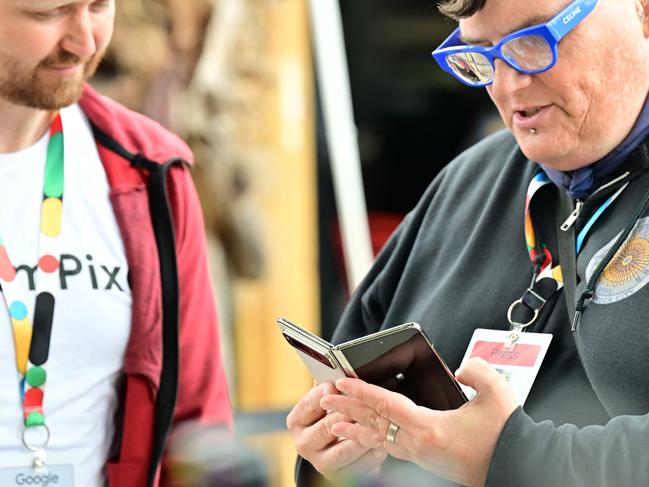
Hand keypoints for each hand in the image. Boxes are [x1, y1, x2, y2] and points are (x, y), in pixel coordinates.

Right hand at [286, 382, 387, 479]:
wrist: (333, 448)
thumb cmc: (330, 415)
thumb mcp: (325, 399)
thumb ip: (330, 387)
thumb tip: (342, 371)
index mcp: (297, 421)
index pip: (309, 405)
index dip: (323, 394)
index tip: (335, 385)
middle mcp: (304, 443)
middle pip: (326, 428)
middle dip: (346, 415)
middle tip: (360, 405)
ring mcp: (320, 462)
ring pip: (343, 450)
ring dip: (361, 437)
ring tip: (374, 426)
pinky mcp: (338, 475)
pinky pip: (358, 466)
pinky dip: (370, 455)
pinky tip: (381, 445)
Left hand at [320, 357, 517, 486]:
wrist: (518, 467)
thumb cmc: (507, 435)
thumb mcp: (497, 393)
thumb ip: (477, 371)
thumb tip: (460, 367)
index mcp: (430, 429)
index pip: (386, 406)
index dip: (362, 392)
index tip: (342, 382)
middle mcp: (419, 445)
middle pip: (374, 423)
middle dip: (347, 408)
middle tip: (324, 397)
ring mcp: (421, 456)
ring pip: (379, 439)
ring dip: (355, 426)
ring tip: (334, 421)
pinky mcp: (426, 462)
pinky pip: (390, 448)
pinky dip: (372, 440)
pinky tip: (365, 437)